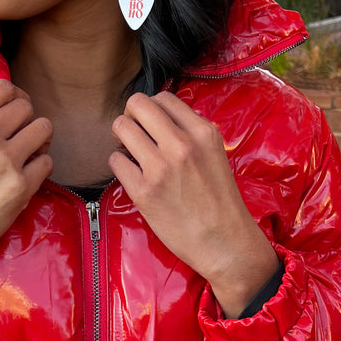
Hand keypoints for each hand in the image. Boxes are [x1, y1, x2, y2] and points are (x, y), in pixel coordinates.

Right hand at [0, 79, 53, 322]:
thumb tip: (9, 103)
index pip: (4, 88)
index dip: (15, 98)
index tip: (14, 112)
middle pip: (27, 107)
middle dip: (26, 121)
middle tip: (19, 138)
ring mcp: (3, 160)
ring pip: (44, 129)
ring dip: (38, 141)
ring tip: (26, 154)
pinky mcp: (20, 186)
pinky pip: (47, 162)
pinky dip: (40, 168)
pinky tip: (24, 177)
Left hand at [108, 92, 277, 318]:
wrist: (225, 243)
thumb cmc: (221, 202)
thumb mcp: (216, 155)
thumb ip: (192, 133)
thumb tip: (161, 119)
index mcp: (203, 132)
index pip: (163, 97)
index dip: (151, 108)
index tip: (150, 123)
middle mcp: (181, 144)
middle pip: (137, 104)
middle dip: (131, 116)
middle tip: (134, 133)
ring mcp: (160, 167)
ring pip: (121, 127)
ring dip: (121, 139)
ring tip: (131, 153)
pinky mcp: (143, 191)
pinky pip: (115, 161)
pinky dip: (119, 165)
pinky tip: (132, 175)